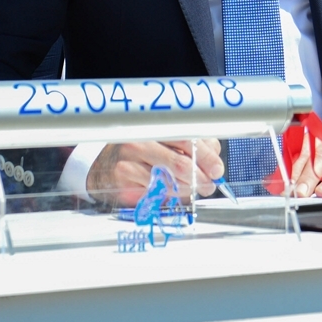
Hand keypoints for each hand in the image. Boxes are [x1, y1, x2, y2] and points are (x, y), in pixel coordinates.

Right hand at [87, 139, 222, 206]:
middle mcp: (141, 141)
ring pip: (169, 181)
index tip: (217, 170)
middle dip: (200, 177)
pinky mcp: (124, 180)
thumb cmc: (142, 154)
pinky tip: (172, 192)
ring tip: (194, 189)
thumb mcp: (167, 143)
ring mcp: (130, 161)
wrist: (104, 166)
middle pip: (179, 162)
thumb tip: (214, 164)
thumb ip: (193, 148)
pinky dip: (169, 195)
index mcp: (156, 127)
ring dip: (187, 188)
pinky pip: (155, 192)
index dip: (207, 157)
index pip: (188, 140)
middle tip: (210, 185)